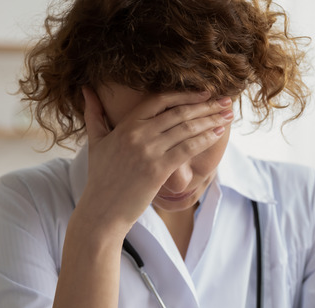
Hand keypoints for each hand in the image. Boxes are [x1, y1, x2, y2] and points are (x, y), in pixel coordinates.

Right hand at [77, 86, 231, 236]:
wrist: (102, 211)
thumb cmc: (100, 178)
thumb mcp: (95, 142)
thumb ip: (94, 114)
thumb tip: (86, 89)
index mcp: (125, 125)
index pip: (160, 100)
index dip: (185, 94)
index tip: (204, 92)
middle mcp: (138, 134)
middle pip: (179, 112)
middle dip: (206, 105)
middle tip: (225, 101)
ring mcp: (148, 151)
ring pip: (187, 128)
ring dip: (211, 120)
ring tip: (228, 115)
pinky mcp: (158, 169)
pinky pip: (187, 149)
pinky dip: (205, 139)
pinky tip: (218, 133)